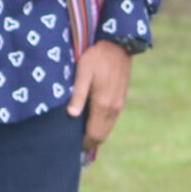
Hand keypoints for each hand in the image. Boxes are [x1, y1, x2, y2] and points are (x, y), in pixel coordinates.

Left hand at [70, 40, 131, 156]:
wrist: (118, 46)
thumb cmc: (96, 57)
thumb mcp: (83, 73)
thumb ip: (78, 95)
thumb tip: (71, 115)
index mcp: (103, 104)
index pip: (95, 134)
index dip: (83, 143)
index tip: (69, 145)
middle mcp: (114, 108)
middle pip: (102, 135)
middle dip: (88, 141)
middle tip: (71, 142)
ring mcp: (119, 104)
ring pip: (107, 128)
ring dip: (95, 133)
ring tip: (77, 133)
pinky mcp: (121, 99)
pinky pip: (111, 119)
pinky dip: (101, 125)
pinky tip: (88, 120)